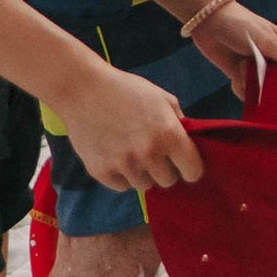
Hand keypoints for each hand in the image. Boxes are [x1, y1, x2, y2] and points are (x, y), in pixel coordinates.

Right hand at [63, 62, 209, 190]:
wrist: (83, 90)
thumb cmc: (126, 90)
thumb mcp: (162, 98)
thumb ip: (180, 122)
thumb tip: (190, 144)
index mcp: (169, 134)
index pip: (193, 172)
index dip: (191, 168)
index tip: (184, 164)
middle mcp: (149, 153)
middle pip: (168, 181)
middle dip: (166, 169)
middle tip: (155, 154)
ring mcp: (124, 165)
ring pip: (145, 185)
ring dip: (143, 173)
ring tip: (133, 151)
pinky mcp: (102, 173)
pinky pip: (122, 186)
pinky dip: (122, 176)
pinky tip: (117, 155)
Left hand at [184, 0, 276, 99]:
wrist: (208, 22)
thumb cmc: (242, 25)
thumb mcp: (267, 41)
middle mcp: (274, 61)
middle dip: (274, 88)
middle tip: (263, 82)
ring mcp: (258, 70)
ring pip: (264, 92)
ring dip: (253, 87)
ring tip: (243, 68)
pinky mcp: (241, 77)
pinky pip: (247, 93)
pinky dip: (240, 88)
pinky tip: (234, 75)